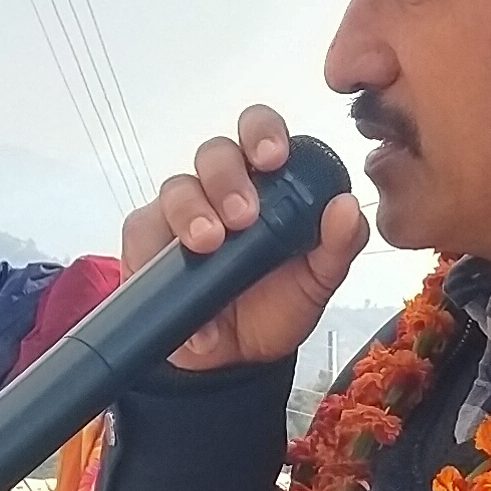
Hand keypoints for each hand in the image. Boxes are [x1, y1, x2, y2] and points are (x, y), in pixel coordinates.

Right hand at [123, 105, 369, 371]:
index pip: (260, 133)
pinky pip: (142, 233)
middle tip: (242, 216)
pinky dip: (162, 261)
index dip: (262, 133)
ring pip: (176, 187)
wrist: (238, 358)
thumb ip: (339, 244)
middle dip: (227, 178)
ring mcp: (180, 213)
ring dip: (192, 212)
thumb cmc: (277, 304)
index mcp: (266, 183)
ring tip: (208, 246)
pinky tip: (192, 298)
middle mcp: (220, 188)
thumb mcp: (318, 280)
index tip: (274, 157)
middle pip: (214, 153)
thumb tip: (347, 207)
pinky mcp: (146, 242)